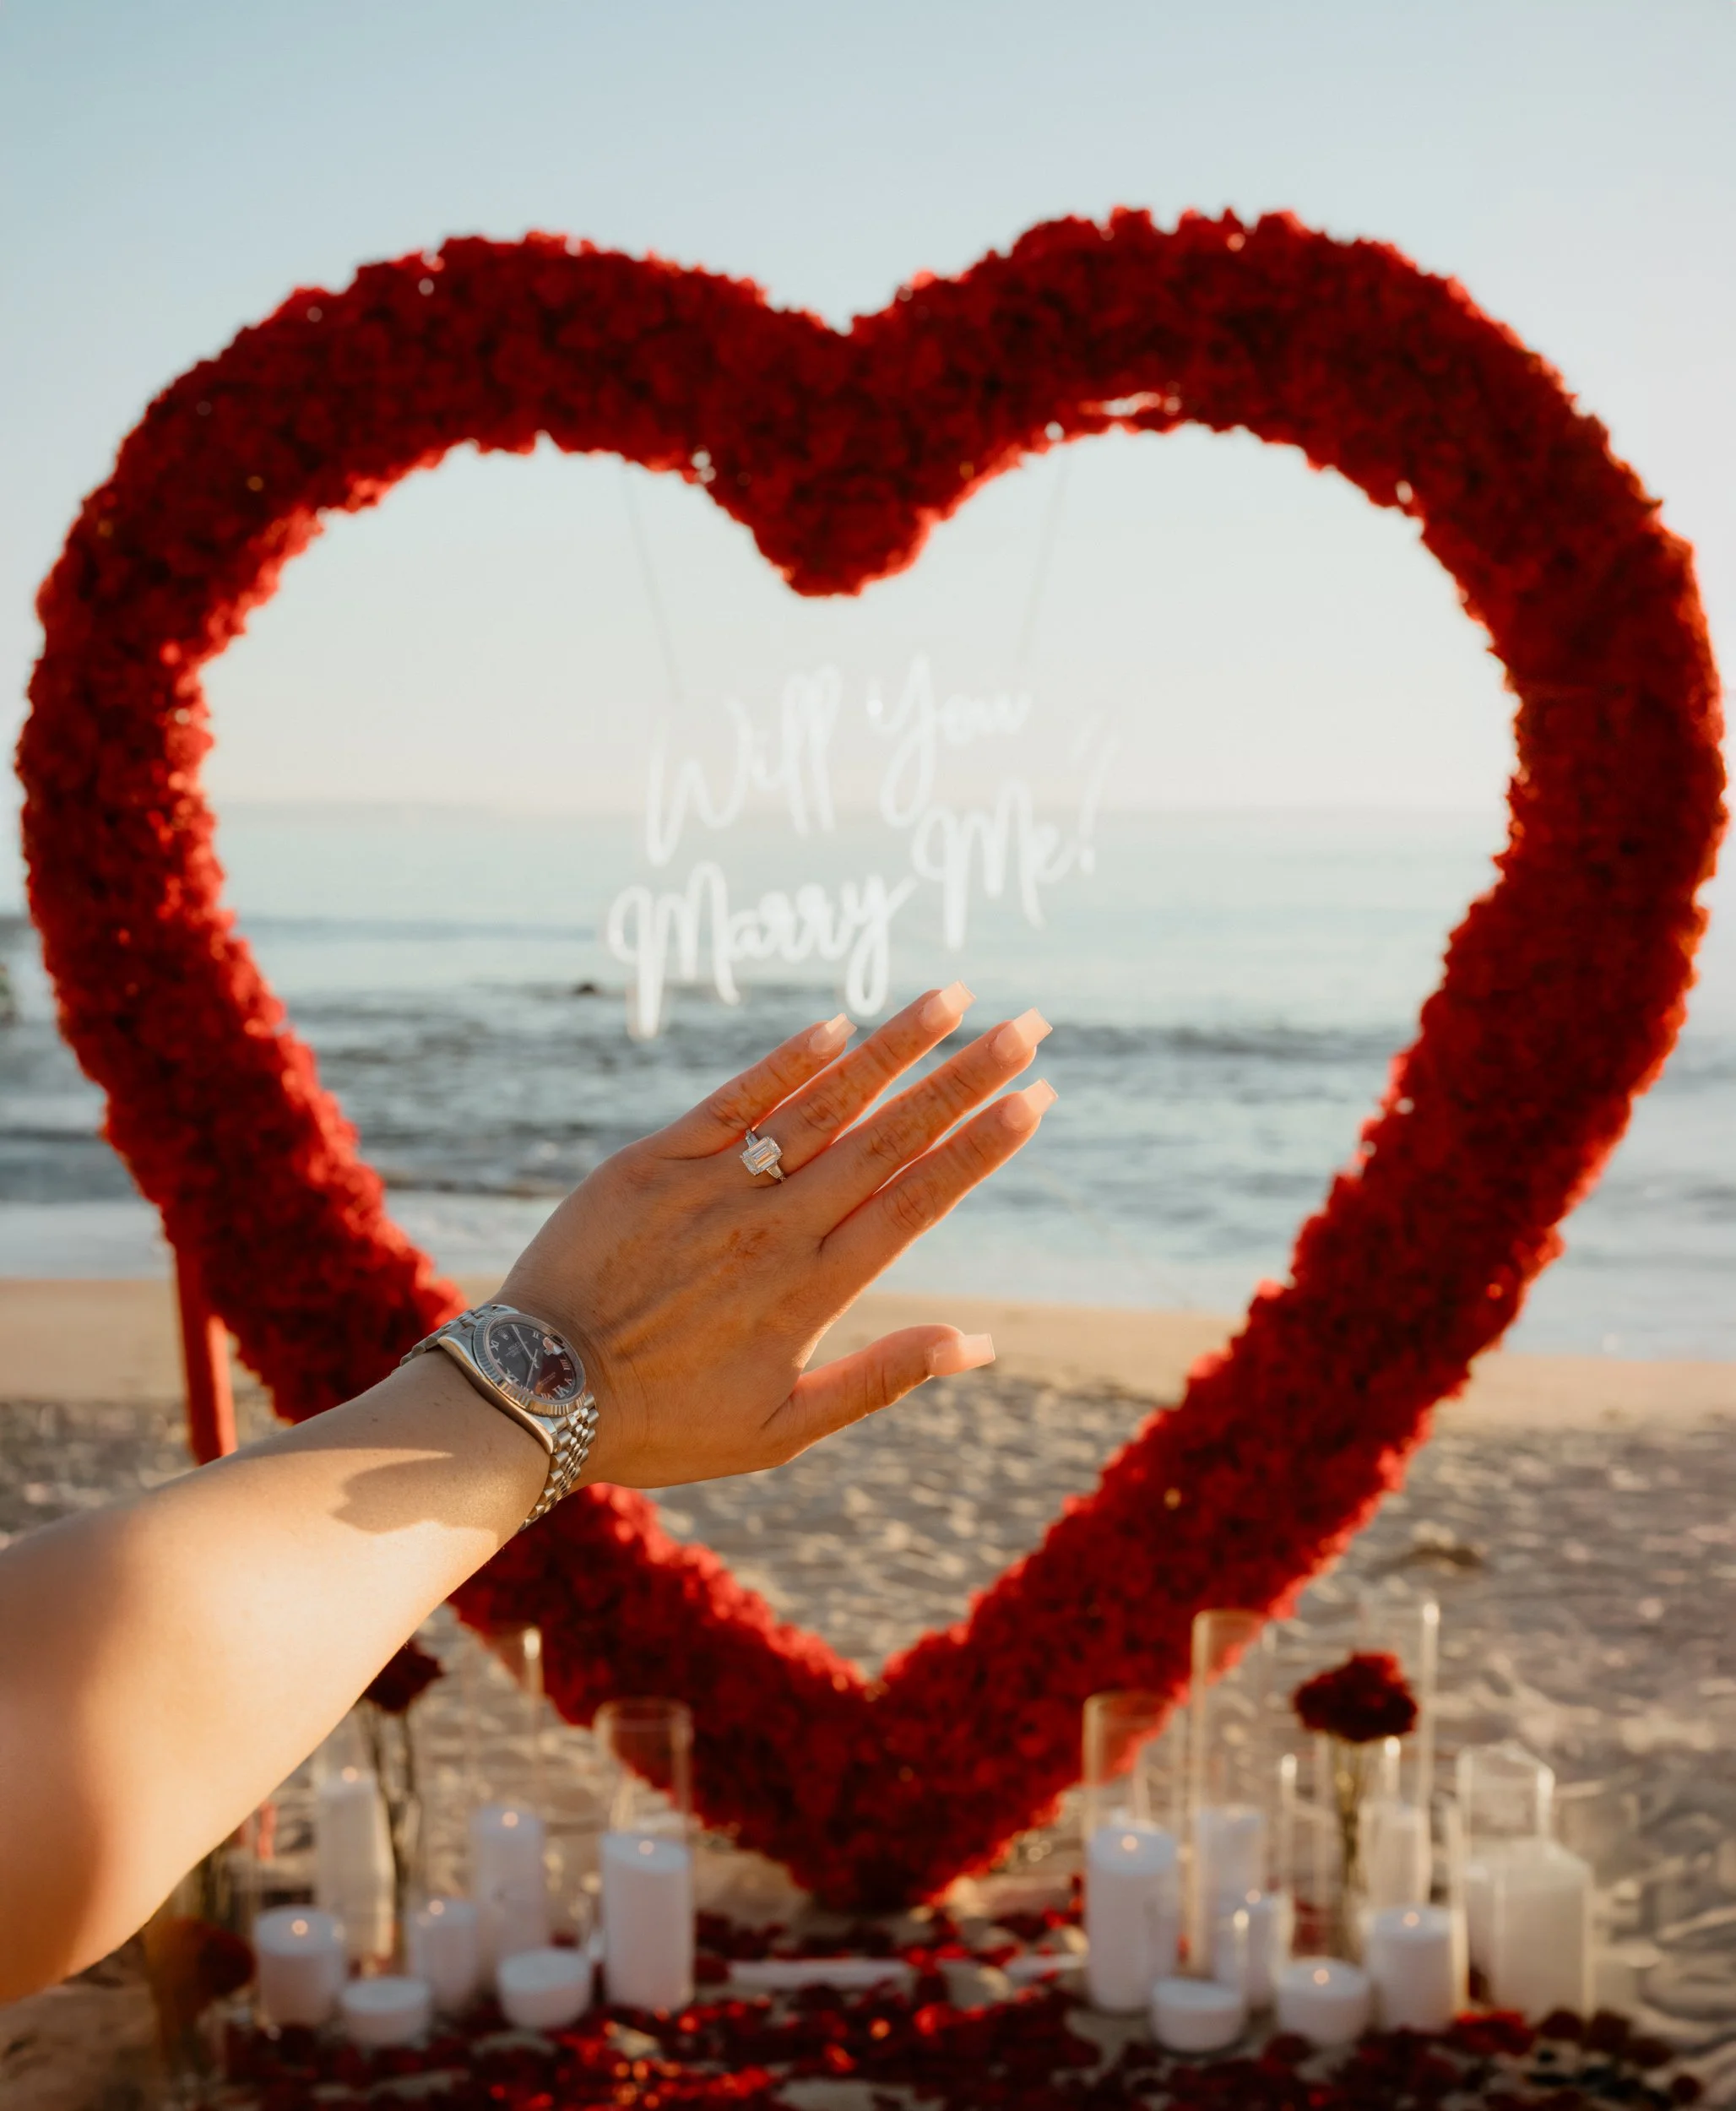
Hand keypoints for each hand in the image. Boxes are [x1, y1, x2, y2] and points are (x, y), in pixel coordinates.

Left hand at [498, 984, 1053, 1487]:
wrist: (536, 1394)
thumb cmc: (663, 1422)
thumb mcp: (781, 1431)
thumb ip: (881, 1378)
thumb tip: (980, 1344)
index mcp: (813, 1290)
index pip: (919, 1201)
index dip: (982, 1148)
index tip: (1036, 1100)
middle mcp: (776, 1227)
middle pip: (890, 1139)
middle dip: (965, 1080)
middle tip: (1030, 1027)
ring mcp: (716, 1188)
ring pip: (824, 1104)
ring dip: (894, 1050)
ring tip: (953, 1000)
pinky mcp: (655, 1161)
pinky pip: (734, 1099)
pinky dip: (788, 1062)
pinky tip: (839, 1024)